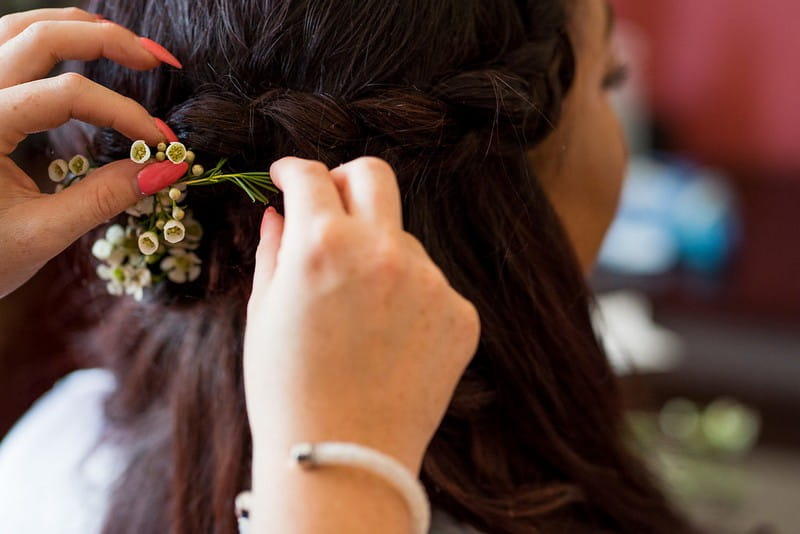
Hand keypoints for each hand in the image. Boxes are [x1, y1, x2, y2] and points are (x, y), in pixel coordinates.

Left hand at [0, 8, 179, 297]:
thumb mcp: (42, 234)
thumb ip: (102, 199)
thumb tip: (163, 171)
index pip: (66, 95)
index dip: (124, 112)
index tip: (162, 143)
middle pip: (42, 36)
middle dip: (108, 40)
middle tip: (157, 61)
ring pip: (20, 27)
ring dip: (78, 27)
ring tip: (127, 44)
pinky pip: (8, 45)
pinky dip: (50, 39)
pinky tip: (81, 50)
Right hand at [244, 156, 480, 473]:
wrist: (344, 459)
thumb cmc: (288, 391)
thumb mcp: (263, 314)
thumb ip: (273, 250)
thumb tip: (278, 212)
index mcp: (322, 244)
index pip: (310, 175)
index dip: (291, 170)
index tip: (286, 178)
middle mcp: (382, 251)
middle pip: (374, 175)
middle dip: (345, 179)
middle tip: (329, 204)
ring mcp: (430, 281)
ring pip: (401, 238)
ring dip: (376, 253)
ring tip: (357, 313)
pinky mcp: (460, 314)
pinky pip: (430, 284)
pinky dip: (407, 296)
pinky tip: (389, 340)